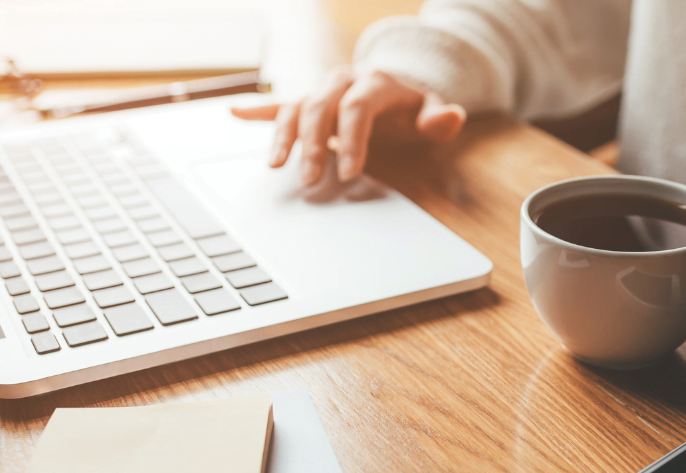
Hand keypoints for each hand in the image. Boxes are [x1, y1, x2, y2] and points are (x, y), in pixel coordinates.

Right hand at [231, 67, 466, 185]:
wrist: (395, 88)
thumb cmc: (412, 109)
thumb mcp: (432, 112)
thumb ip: (440, 118)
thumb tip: (451, 116)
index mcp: (374, 81)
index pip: (358, 108)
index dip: (353, 139)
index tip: (350, 172)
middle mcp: (343, 80)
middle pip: (321, 107)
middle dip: (314, 144)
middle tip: (312, 179)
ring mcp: (321, 89)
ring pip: (296, 107)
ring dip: (283, 136)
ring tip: (274, 165)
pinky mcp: (307, 100)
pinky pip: (279, 103)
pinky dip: (257, 109)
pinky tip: (234, 114)